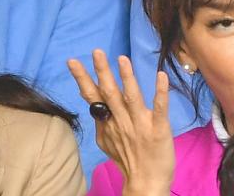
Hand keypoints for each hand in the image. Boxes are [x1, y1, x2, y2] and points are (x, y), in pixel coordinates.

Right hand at [68, 50, 173, 195]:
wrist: (146, 183)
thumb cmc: (127, 160)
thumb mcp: (107, 141)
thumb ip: (101, 122)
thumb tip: (93, 105)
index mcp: (109, 122)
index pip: (93, 96)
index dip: (82, 78)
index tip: (72, 61)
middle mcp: (122, 121)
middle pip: (110, 93)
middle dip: (102, 72)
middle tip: (97, 51)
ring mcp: (140, 125)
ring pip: (132, 98)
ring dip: (127, 78)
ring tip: (122, 58)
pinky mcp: (158, 130)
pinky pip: (160, 109)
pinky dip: (161, 92)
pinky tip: (161, 76)